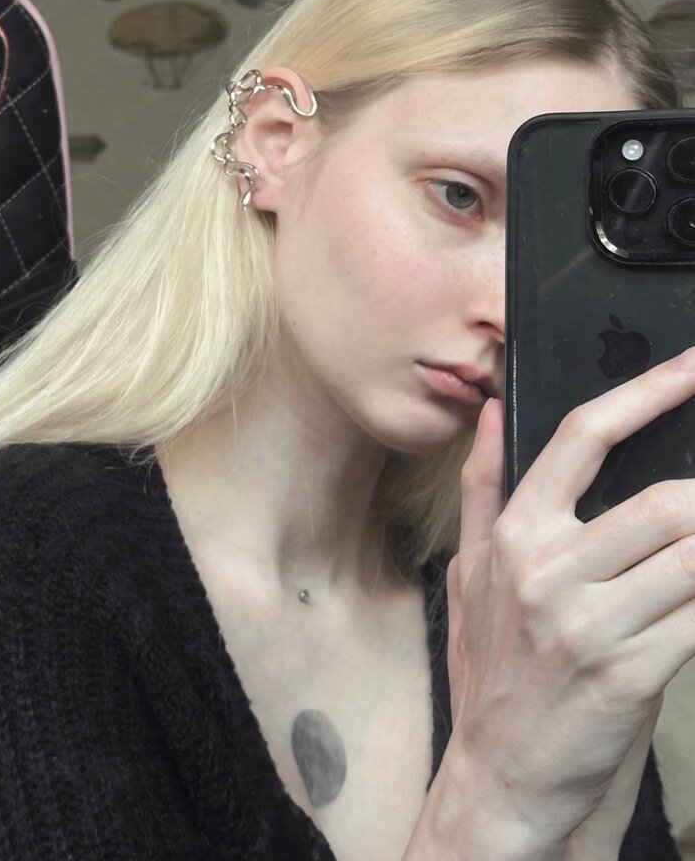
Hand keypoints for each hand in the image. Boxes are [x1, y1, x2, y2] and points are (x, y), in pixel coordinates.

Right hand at [446, 348, 694, 845]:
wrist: (502, 777)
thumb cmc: (493, 672)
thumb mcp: (471, 574)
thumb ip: (483, 488)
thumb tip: (495, 412)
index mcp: (514, 535)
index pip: (582, 437)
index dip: (645, 391)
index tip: (689, 367)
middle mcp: (547, 569)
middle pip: (665, 500)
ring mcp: (588, 622)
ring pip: (694, 553)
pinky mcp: (630, 673)